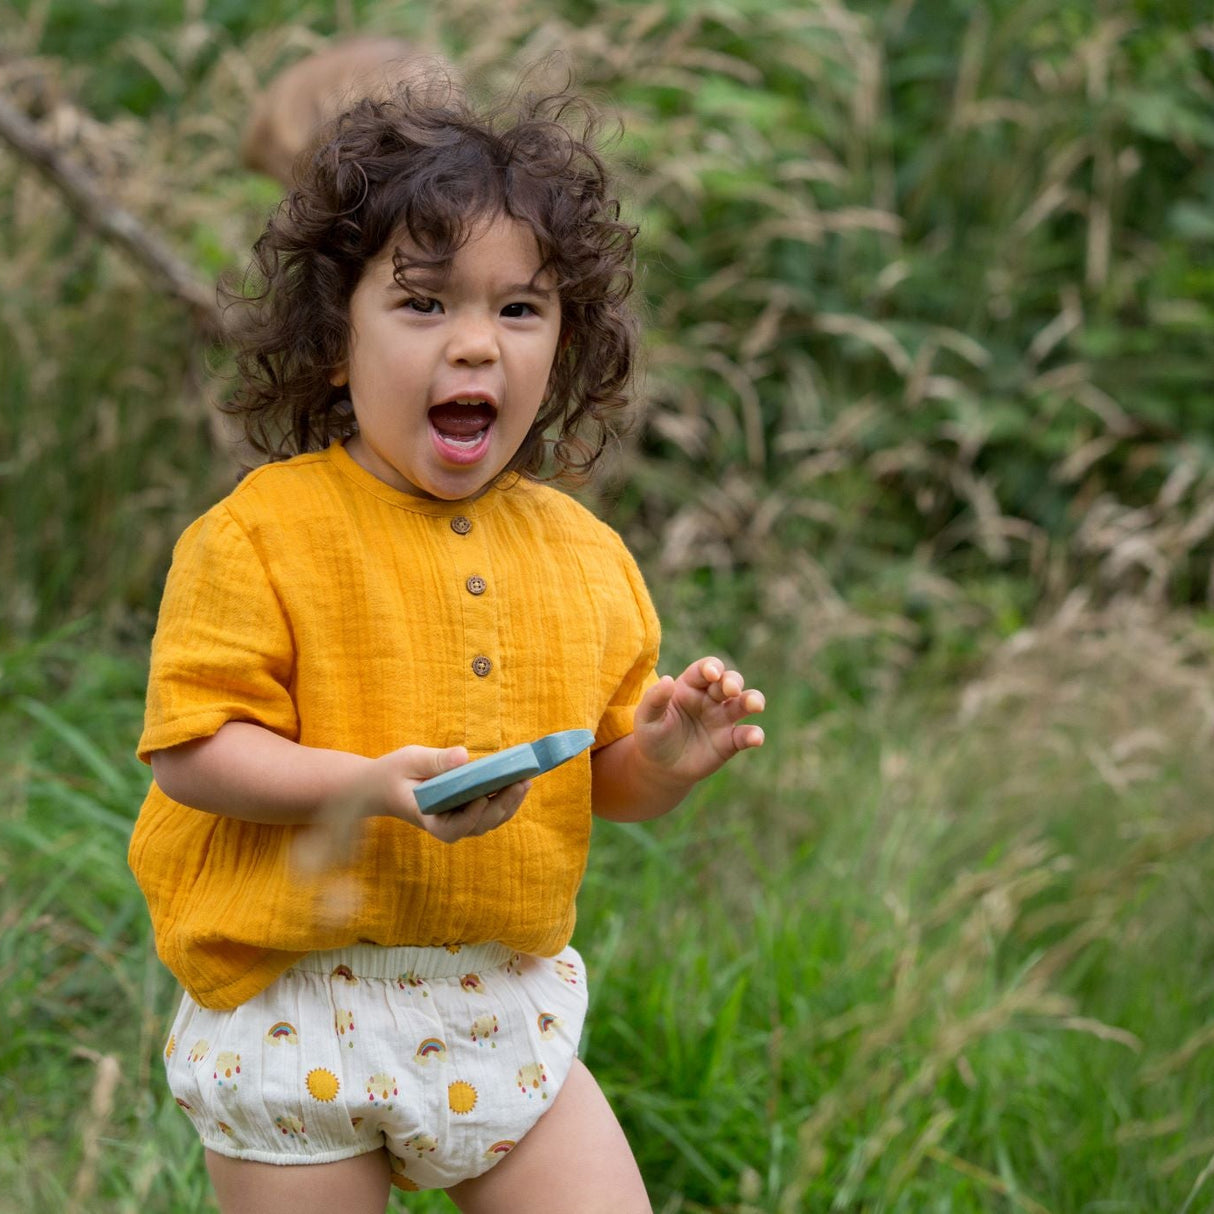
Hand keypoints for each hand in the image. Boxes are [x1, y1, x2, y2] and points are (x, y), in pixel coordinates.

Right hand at [297, 744, 528, 868]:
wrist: (381, 785)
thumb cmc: (392, 773)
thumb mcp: (409, 760)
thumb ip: (436, 760)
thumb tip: (464, 756)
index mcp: (427, 818)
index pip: (452, 829)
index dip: (470, 817)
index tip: (482, 798)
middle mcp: (445, 825)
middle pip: (479, 825)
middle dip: (502, 805)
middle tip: (520, 782)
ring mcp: (457, 821)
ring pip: (489, 821)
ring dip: (509, 803)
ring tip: (525, 781)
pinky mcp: (465, 812)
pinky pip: (489, 812)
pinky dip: (505, 799)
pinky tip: (520, 782)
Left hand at [632, 656, 765, 788]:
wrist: (660, 768)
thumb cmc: (652, 736)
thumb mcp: (646, 718)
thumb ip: (654, 699)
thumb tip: (667, 680)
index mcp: (690, 686)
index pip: (705, 669)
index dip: (712, 667)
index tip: (712, 674)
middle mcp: (710, 698)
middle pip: (729, 680)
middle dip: (733, 681)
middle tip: (731, 690)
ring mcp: (722, 719)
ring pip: (744, 703)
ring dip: (753, 700)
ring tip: (755, 705)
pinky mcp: (730, 741)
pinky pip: (746, 735)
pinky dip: (754, 734)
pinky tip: (756, 738)